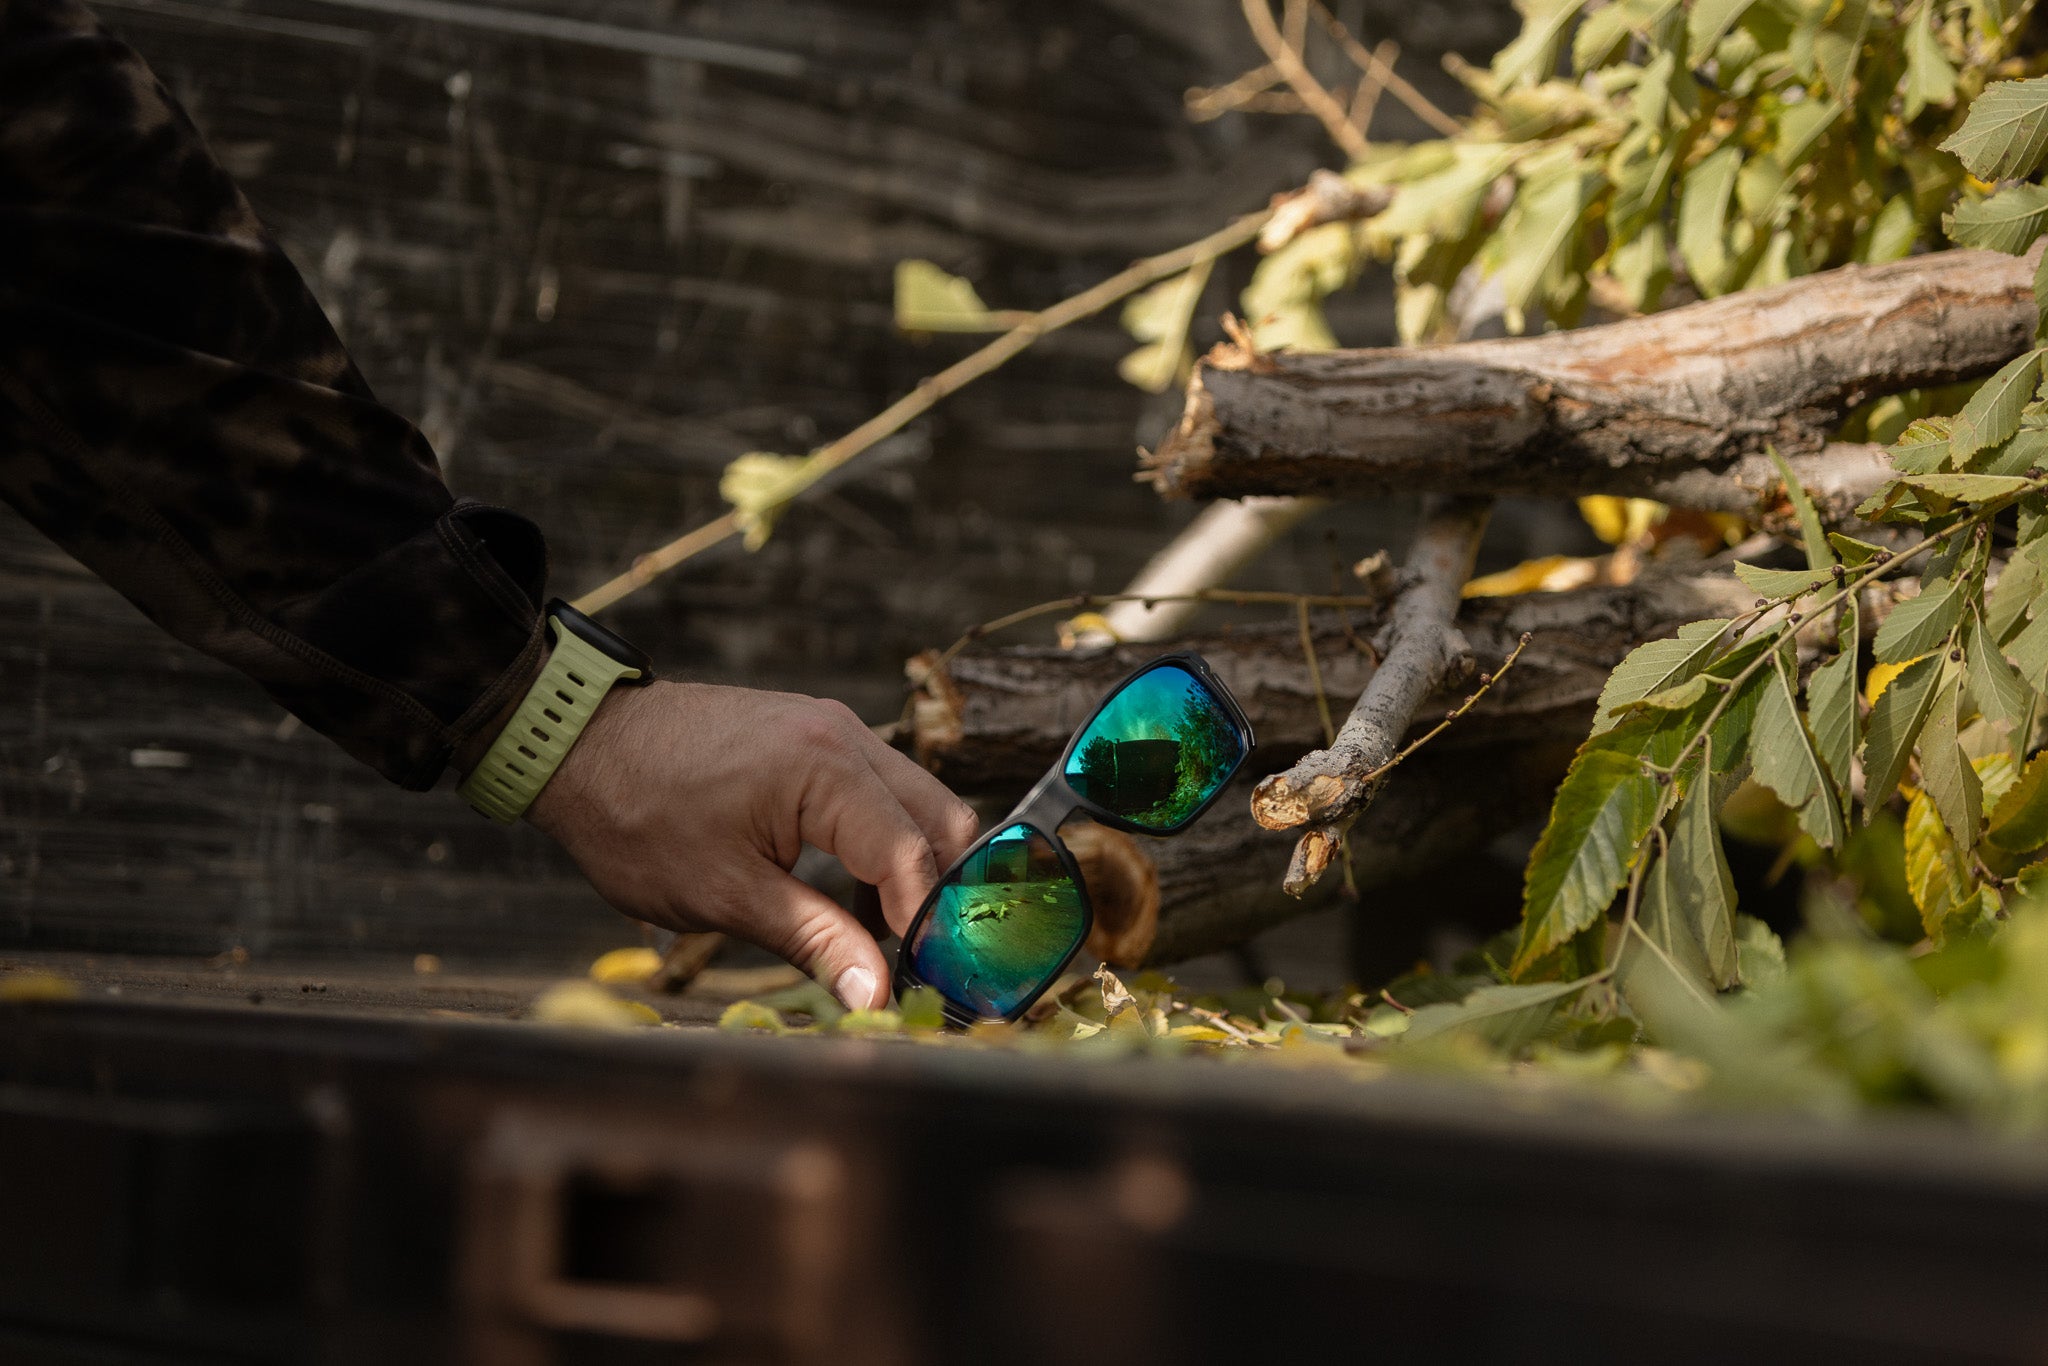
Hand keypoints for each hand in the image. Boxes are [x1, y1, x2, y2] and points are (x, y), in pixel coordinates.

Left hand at [525, 680, 979, 1009]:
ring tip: (874, 940)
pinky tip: (846, 899)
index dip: (926, 928)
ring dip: (912, 872)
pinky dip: (882, 846)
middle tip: (918, 964)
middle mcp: (845, 737)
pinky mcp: (817, 737)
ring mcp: (834, 729)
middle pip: (942, 821)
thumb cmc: (637, 819)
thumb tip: (878, 995)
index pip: (914, 856)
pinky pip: (881, 794)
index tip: (923, 985)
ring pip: (917, 805)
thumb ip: (815, 941)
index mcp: (826, 770)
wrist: (580, 745)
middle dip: (939, 896)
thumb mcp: (726, 895)